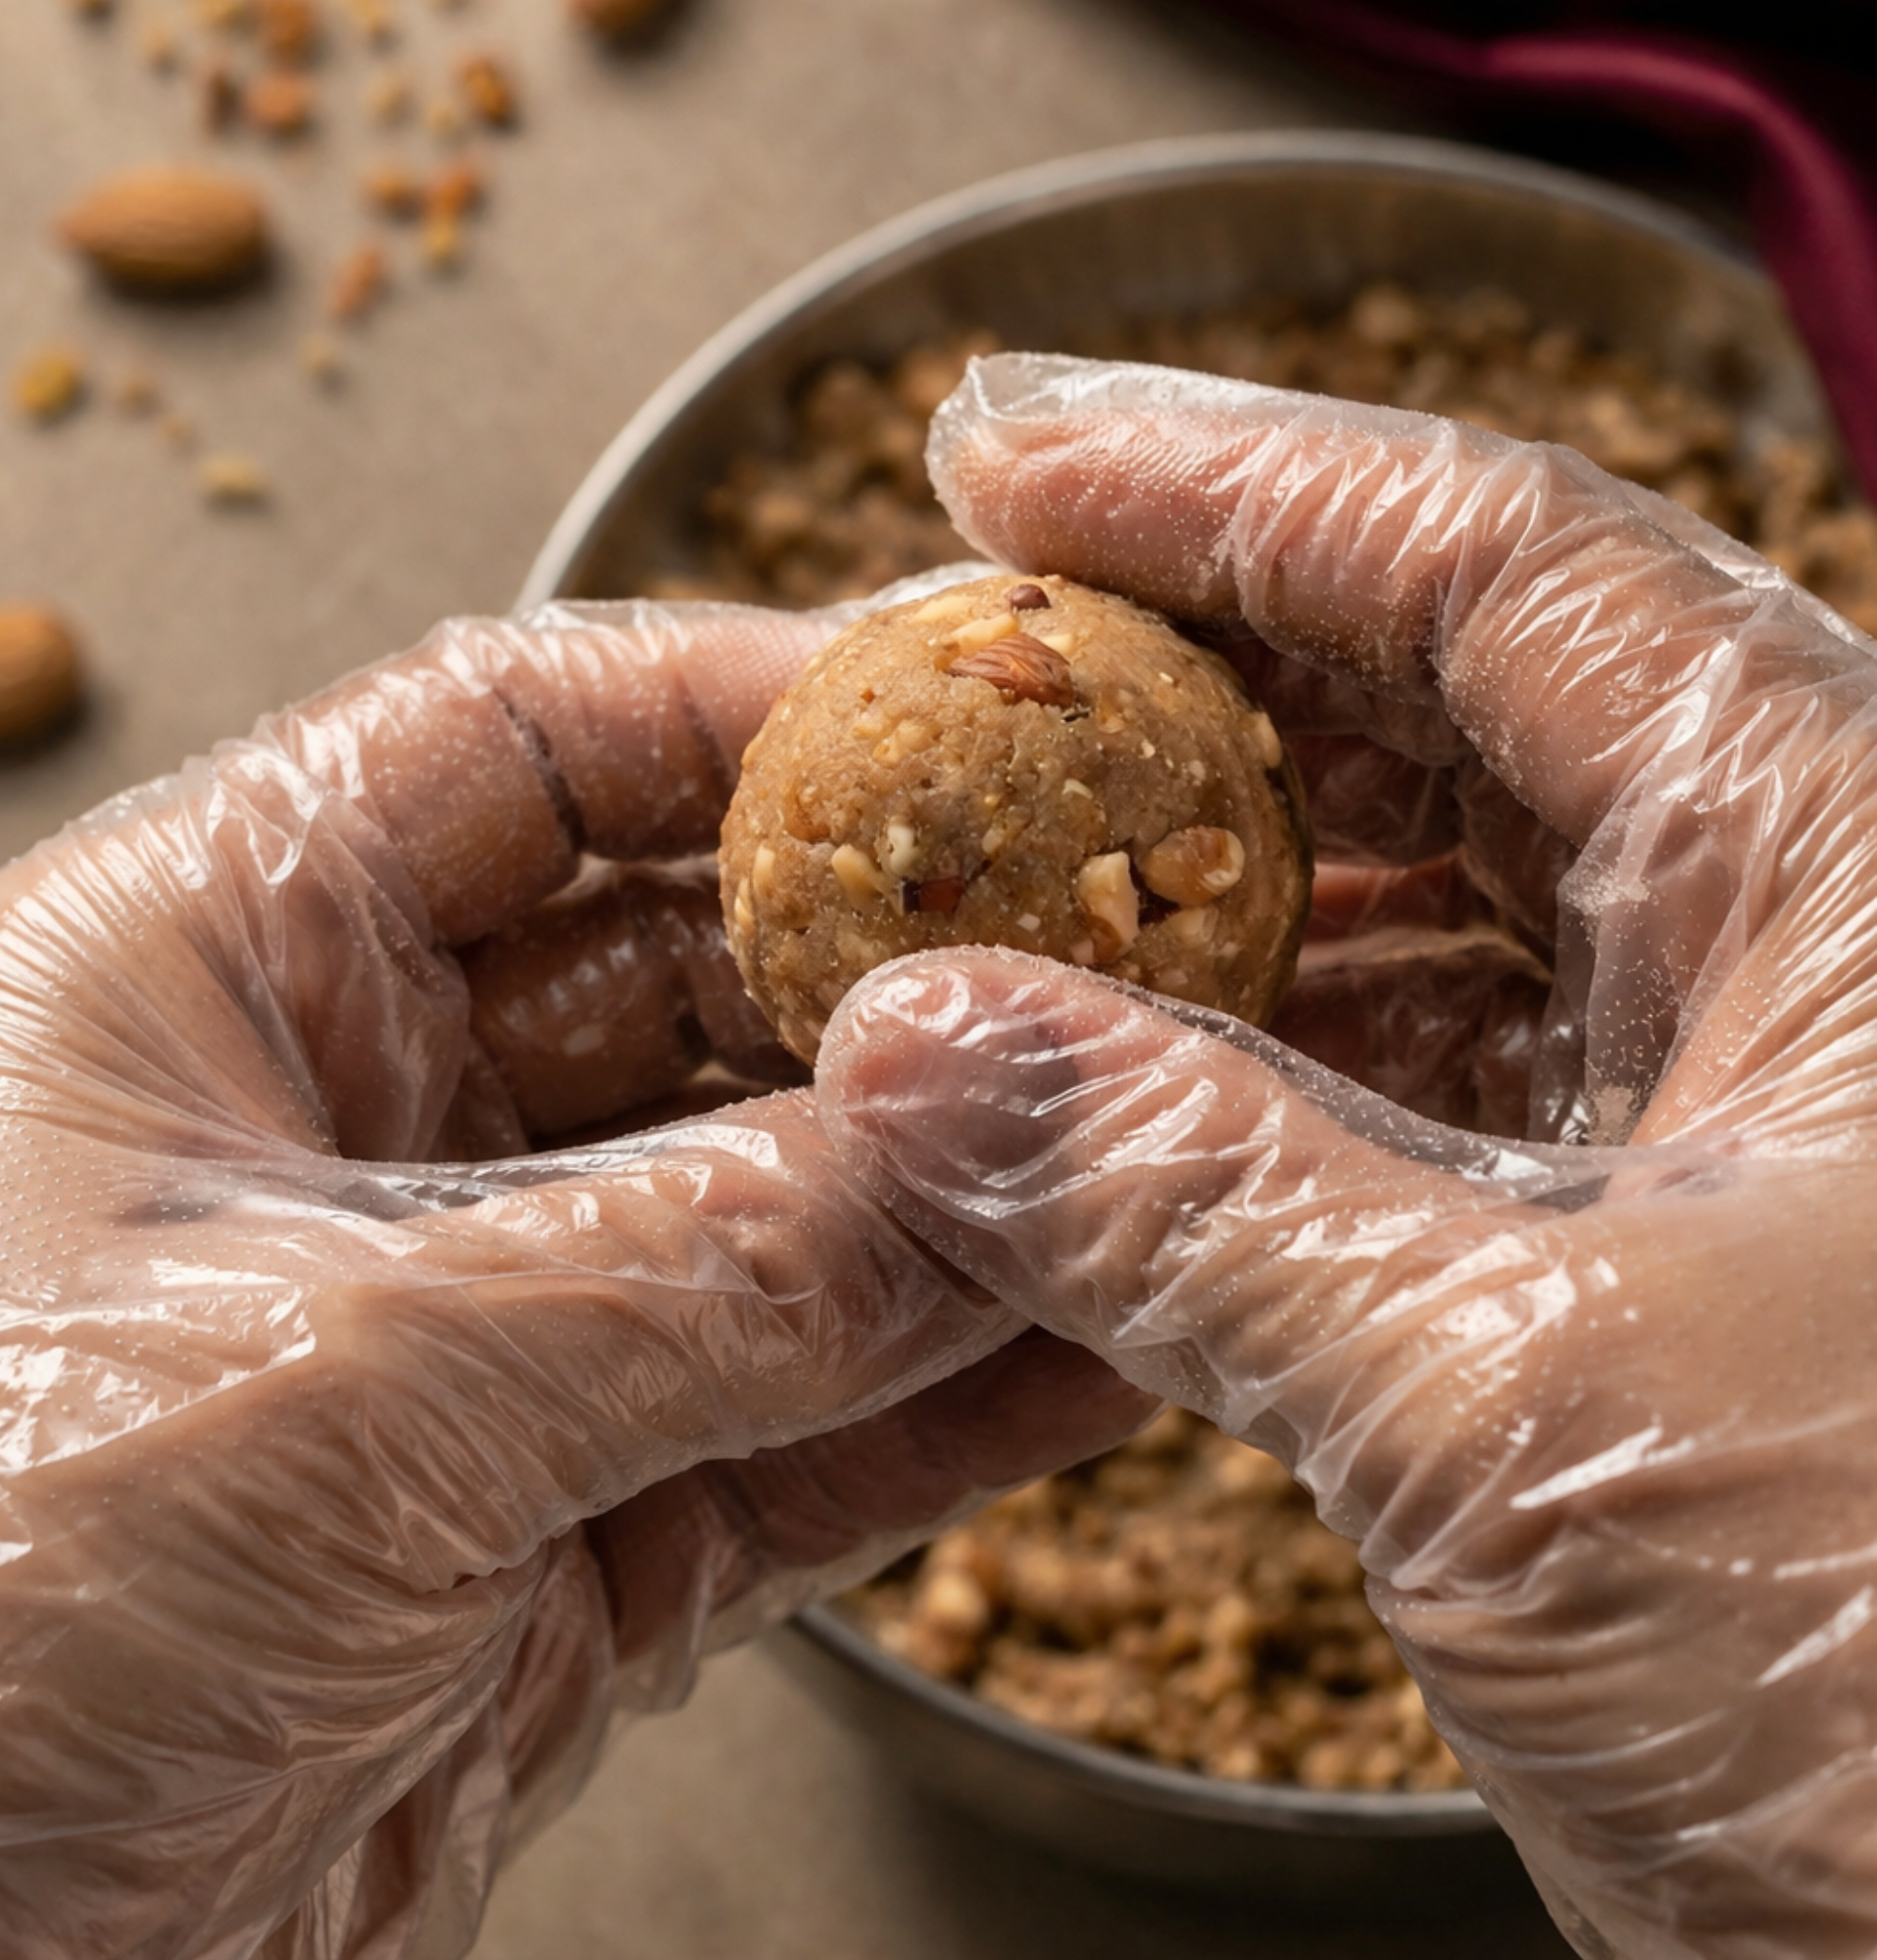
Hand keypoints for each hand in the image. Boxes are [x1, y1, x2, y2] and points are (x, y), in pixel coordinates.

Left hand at [0, 593, 1152, 1958]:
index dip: (747, 709)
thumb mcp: (330, 1391)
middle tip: (1114, 961)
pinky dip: (943, 1401)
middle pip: (684, 972)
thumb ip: (695, 1273)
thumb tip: (972, 1175)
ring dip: (954, 1201)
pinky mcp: (551, 1539)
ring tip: (1142, 1147)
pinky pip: (796, 1428)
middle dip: (902, 976)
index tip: (962, 721)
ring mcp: (466, 1341)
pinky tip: (1089, 1346)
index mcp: (206, 974)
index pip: (518, 745)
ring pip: (770, 1216)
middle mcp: (344, 1131)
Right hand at [817, 354, 1876, 1959]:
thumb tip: (919, 1058)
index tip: (1008, 455)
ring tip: (992, 862)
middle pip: (1448, 699)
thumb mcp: (1534, 1419)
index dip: (1224, 485)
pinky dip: (1243, 1070)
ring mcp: (1728, 1102)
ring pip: (1418, 902)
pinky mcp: (1658, 1250)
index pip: (1497, 564)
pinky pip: (1411, 1083)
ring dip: (1194, 884)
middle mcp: (1801, 953)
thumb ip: (1194, 1209)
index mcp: (1853, 880)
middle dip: (1190, 666)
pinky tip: (1103, 1079)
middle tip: (965, 652)